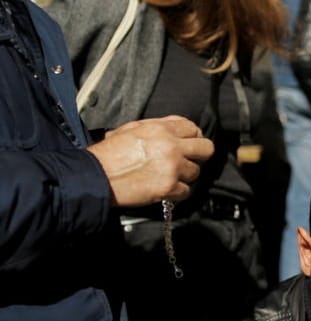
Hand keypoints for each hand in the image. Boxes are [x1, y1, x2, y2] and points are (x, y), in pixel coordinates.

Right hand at [87, 116, 213, 206]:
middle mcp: (171, 146)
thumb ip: (155, 127)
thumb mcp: (129, 129)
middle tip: (187, 161)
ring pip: (196, 172)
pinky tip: (164, 189)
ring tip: (167, 176)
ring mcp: (172, 168)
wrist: (93, 177)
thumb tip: (174, 128)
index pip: (193, 128)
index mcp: (161, 129)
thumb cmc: (107, 154)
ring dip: (184, 176)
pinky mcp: (169, 188)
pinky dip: (177, 193)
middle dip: (198, 155)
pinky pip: (186, 191)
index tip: (188, 144)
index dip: (192, 137)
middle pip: (206, 149)